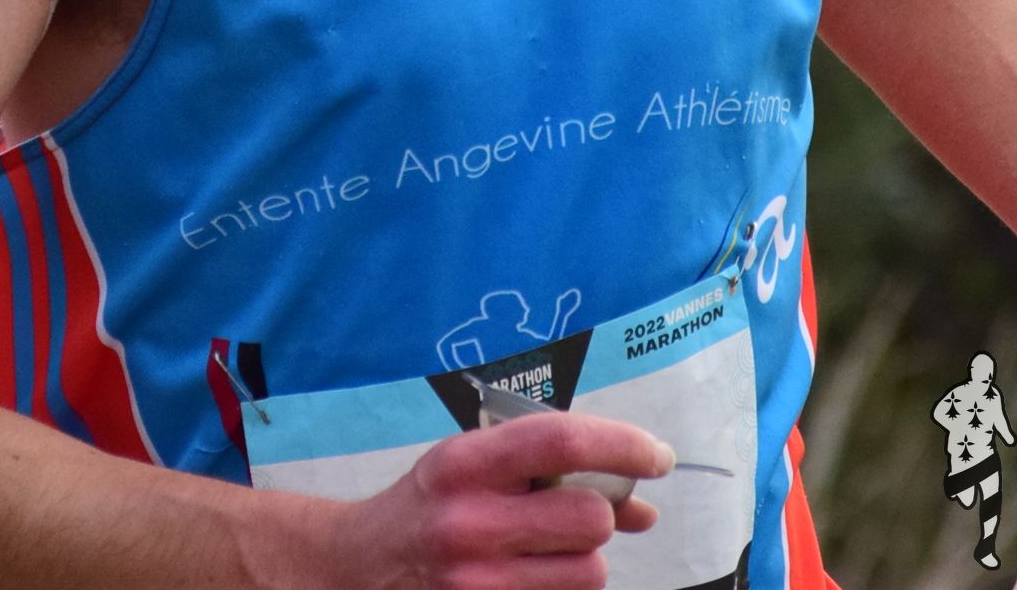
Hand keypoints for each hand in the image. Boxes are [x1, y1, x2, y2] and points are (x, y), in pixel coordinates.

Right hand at [310, 411, 671, 589]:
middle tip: (576, 515)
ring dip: (583, 561)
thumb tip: (642, 506)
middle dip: (598, 517)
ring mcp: (476, 582)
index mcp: (463, 464)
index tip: (655, 454)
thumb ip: (549, 473)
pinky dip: (562, 589)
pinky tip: (530, 577)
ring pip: (589, 572)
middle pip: (590, 519)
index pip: (560, 442)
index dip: (621, 444)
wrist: (361, 567)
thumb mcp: (472, 467)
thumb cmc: (429, 505)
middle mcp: (468, 522)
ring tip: (543, 551)